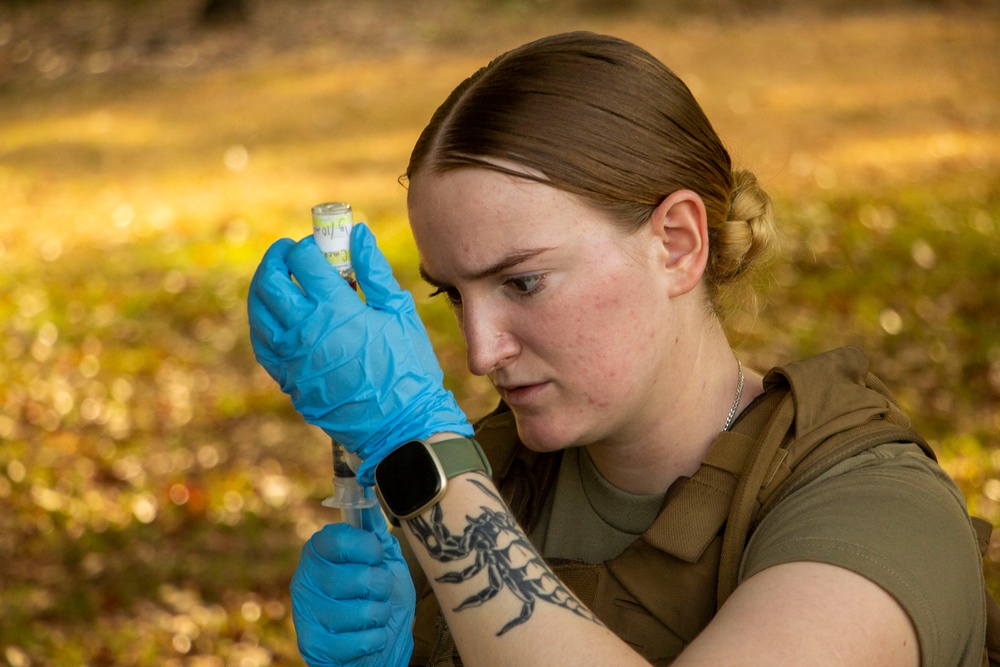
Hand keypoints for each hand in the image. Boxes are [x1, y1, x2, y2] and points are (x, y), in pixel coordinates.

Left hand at [248, 223, 472, 482]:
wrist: (402, 424)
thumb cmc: (408, 366)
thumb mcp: (399, 312)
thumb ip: (374, 269)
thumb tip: (358, 232)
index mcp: (336, 309)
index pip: (304, 261)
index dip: (307, 246)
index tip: (315, 244)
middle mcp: (305, 331)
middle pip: (270, 282)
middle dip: (275, 258)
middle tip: (286, 252)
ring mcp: (292, 359)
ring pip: (258, 313)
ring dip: (263, 288)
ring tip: (276, 279)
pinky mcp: (289, 381)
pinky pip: (263, 345)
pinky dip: (263, 323)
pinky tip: (274, 316)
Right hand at [291, 509, 415, 666]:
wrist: (380, 644)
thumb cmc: (380, 597)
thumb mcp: (384, 558)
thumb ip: (374, 530)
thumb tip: (370, 493)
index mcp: (318, 552)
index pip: (337, 538)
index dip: (366, 547)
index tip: (377, 555)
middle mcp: (304, 579)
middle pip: (355, 576)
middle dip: (381, 586)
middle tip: (380, 590)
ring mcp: (305, 614)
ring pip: (359, 612)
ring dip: (380, 615)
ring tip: (374, 614)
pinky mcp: (312, 646)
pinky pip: (357, 641)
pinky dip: (374, 639)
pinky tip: (368, 637)